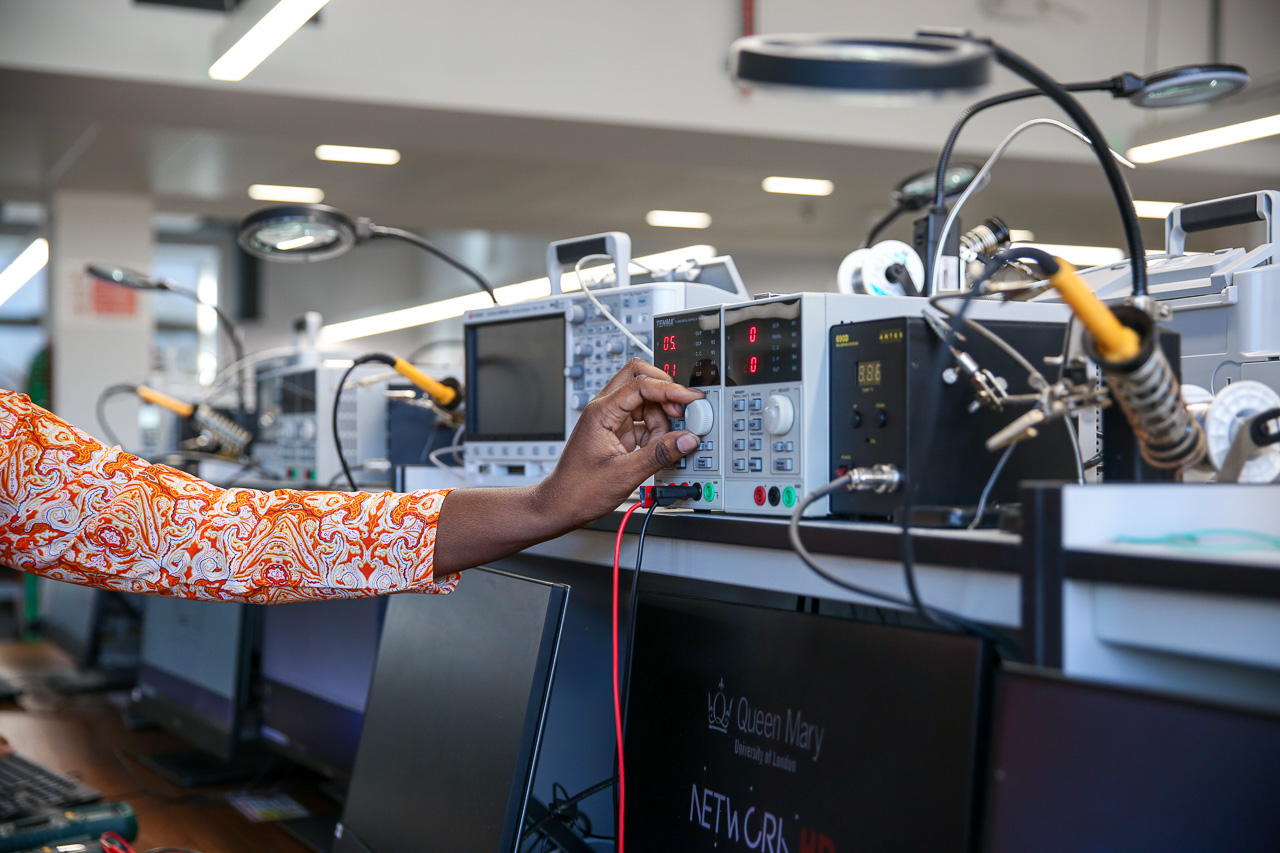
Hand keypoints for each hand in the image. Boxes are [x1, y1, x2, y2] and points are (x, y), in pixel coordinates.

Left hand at [434, 360, 702, 573]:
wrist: (560, 506)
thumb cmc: (578, 490)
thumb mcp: (625, 473)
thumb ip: (659, 454)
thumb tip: (687, 439)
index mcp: (601, 412)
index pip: (640, 384)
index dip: (670, 389)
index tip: (690, 398)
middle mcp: (605, 410)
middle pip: (640, 379)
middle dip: (665, 392)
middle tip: (680, 411)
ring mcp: (611, 421)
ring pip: (645, 402)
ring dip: (661, 418)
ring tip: (662, 444)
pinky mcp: (617, 434)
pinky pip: (643, 421)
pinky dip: (655, 432)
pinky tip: (656, 450)